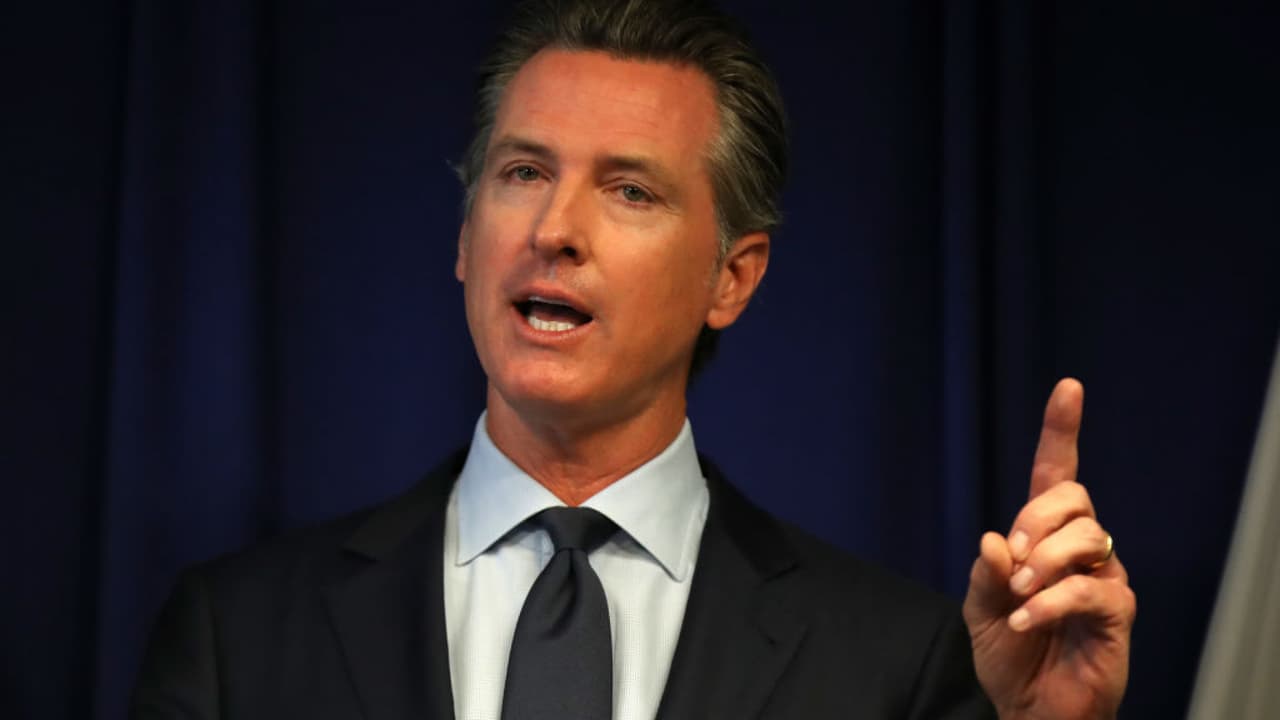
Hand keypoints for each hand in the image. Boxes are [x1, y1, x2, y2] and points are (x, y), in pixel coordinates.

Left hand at [962, 378, 1136, 719]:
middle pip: (1073, 497)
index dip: (1060, 431)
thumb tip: (995, 538)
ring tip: (1019, 594)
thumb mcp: (981, 609)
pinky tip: (1027, 619)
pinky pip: (1091, 588)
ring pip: (1088, 536)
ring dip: (1044, 560)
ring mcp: (1104, 577)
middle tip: (1013, 559)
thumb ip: (986, 573)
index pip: (1055, 474)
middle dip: (1037, 517)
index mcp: (1046, 538)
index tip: (1068, 388)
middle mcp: (1082, 549)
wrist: (1032, 708)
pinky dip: (1051, 601)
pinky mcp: (1117, 612)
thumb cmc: (1012, 654)